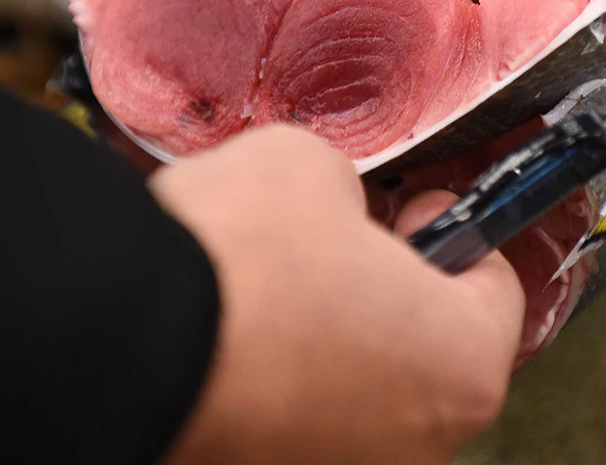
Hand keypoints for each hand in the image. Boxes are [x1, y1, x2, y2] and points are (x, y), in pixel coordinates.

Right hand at [147, 125, 524, 464]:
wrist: (111, 338)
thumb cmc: (239, 259)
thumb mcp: (312, 168)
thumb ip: (347, 193)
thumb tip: (327, 209)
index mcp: (462, 366)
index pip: (494, 289)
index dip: (454, 230)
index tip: (416, 207)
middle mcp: (416, 446)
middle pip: (424, 346)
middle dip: (390, 287)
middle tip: (344, 241)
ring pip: (357, 388)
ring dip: (331, 337)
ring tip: (274, 287)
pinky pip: (292, 418)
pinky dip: (276, 381)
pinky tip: (233, 335)